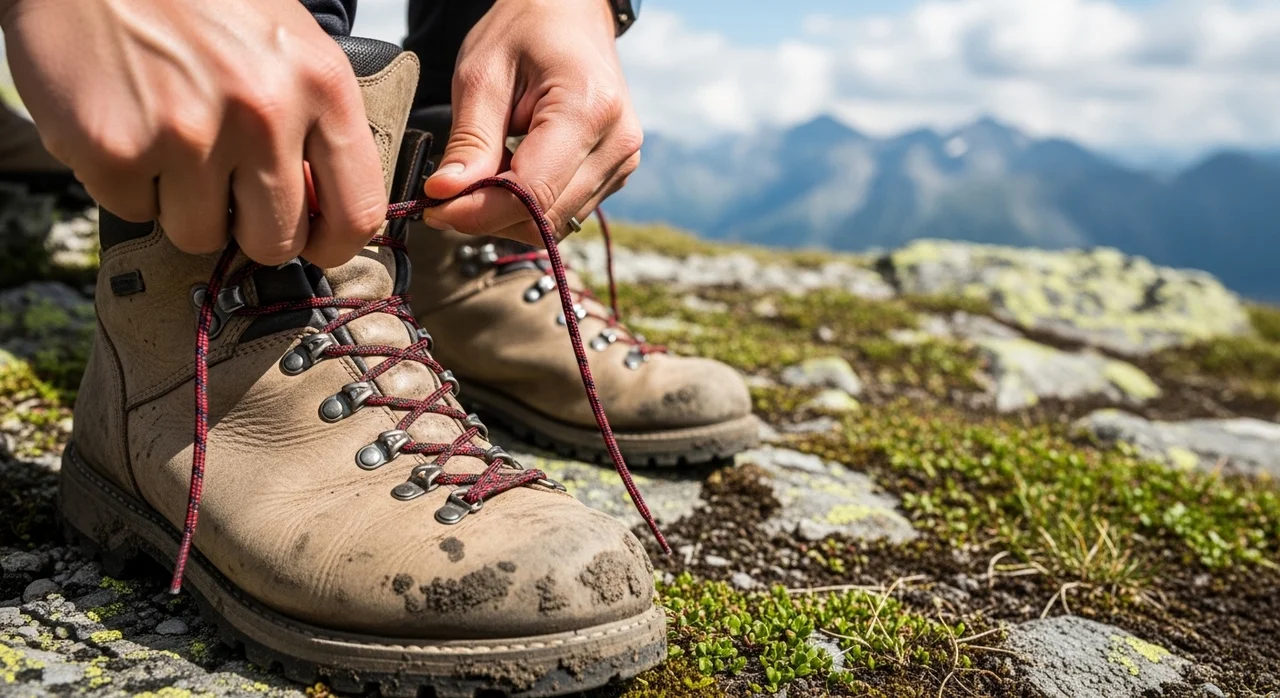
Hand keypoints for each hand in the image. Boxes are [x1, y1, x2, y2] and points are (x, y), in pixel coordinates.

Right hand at [0, 0, 385, 266]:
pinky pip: (135, 211)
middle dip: (250, 229)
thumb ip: (315, 123)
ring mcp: (188, 133)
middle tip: (227, 189)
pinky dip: (128, 182)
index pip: (358, 212)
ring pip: (201, 236)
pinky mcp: (117, 149)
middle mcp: (263, 112)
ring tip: (171, 140)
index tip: (314, 243)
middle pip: (275, 241)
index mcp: (320, 85)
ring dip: (184, 204)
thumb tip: (324, 210)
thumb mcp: (287, 44)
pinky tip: (129, 125)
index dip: (333, 243)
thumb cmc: (200, 0)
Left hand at [421, 0, 641, 245]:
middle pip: (544, 218)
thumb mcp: (482, 75)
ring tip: (478, 178)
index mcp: (588, 110)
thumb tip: (446, 196)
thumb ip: (469, 141)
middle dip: (488, 216)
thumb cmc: (525, 31)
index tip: (435, 208)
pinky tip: (506, 177)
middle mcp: (617, 143)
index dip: (479, 212)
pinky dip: (527, 208)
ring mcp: (621, 161)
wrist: (570, 15)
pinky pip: (565, 213)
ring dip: (507, 216)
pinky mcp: (615, 172)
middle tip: (447, 194)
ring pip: (554, 225)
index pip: (532, 193)